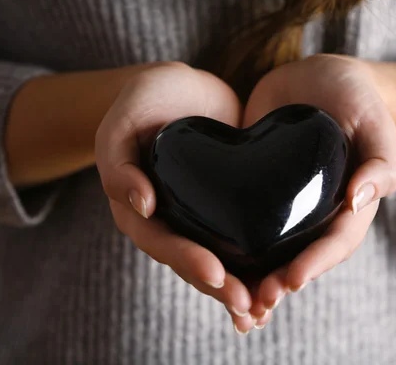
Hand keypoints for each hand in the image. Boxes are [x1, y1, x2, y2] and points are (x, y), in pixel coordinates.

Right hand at [95, 62, 259, 332]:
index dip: (186, 261)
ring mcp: (198, 216)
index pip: (160, 242)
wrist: (182, 87)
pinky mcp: (227, 207)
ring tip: (265, 309)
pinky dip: (256, 265)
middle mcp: (168, 220)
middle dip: (219, 287)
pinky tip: (278, 283)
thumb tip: (141, 205)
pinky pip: (240, 240)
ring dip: (240, 287)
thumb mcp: (122, 121)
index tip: (216, 275)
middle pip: (191, 262)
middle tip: (249, 304)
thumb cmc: (145, 99)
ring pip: (218, 260)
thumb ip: (117, 161)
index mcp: (138, 207)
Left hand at [243, 55, 395, 323]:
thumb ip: (380, 157)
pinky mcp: (255, 189)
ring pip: (271, 250)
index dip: (315, 264)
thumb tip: (361, 198)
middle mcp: (316, 212)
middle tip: (254, 302)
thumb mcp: (372, 118)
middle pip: (300, 256)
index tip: (290, 281)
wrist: (313, 77)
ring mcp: (284, 204)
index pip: (335, 242)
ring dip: (252, 278)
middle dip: (278, 283)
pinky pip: (243, 223)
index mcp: (348, 203)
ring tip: (231, 301)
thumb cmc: (352, 95)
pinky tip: (206, 261)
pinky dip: (230, 248)